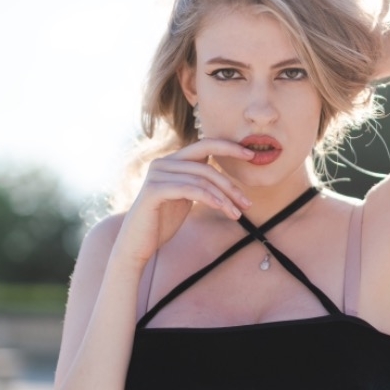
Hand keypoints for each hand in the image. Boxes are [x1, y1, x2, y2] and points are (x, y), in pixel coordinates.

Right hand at [113, 139, 254, 266]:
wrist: (138, 244)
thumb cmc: (163, 222)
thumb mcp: (184, 198)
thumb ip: (198, 183)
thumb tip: (223, 179)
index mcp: (172, 161)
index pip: (205, 145)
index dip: (229, 147)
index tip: (251, 155)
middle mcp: (163, 163)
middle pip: (206, 164)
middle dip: (230, 183)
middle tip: (247, 202)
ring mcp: (157, 174)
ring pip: (201, 179)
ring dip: (224, 197)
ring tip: (238, 214)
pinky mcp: (154, 190)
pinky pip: (190, 189)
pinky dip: (210, 198)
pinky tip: (223, 208)